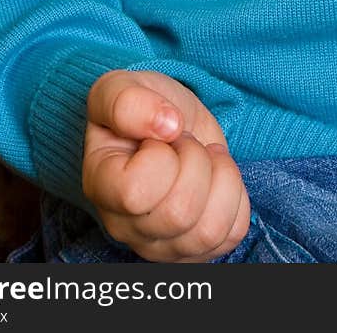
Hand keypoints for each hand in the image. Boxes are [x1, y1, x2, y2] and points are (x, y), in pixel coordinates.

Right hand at [83, 69, 250, 262]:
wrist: (168, 122)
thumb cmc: (141, 107)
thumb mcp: (122, 86)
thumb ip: (128, 101)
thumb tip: (167, 126)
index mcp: (100, 187)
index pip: (136, 193)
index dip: (161, 155)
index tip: (159, 135)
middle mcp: (125, 227)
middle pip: (180, 214)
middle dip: (196, 160)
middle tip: (184, 143)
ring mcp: (161, 246)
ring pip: (210, 232)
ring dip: (220, 178)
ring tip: (204, 158)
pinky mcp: (196, 250)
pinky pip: (233, 234)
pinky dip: (236, 196)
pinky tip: (216, 178)